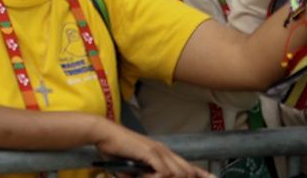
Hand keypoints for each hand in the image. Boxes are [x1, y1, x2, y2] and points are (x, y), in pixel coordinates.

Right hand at [95, 121, 209, 177]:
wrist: (103, 134)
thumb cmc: (114, 151)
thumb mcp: (133, 169)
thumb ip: (144, 176)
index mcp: (162, 153)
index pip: (190, 167)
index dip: (203, 175)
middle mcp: (164, 151)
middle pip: (188, 172)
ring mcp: (158, 150)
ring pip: (180, 173)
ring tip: (147, 177)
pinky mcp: (150, 152)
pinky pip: (164, 172)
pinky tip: (143, 176)